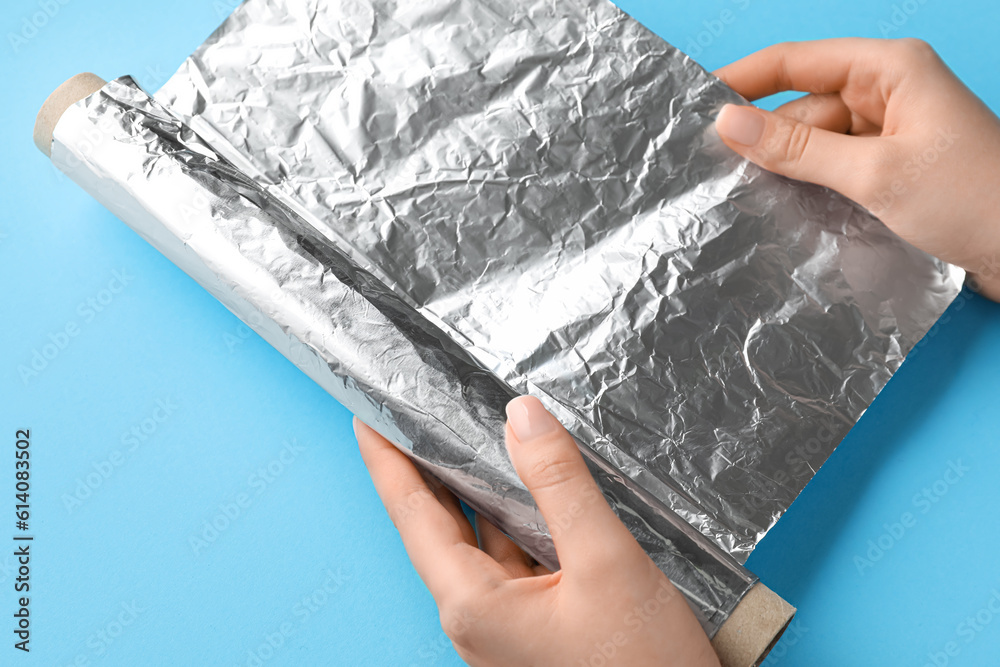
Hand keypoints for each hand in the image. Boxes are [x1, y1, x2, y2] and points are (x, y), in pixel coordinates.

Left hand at [355, 396, 719, 666]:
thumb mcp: (606, 561)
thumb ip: (560, 484)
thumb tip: (521, 417)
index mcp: (473, 604)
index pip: (413, 513)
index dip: (387, 460)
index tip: (369, 418)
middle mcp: (476, 619)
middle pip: (437, 527)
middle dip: (423, 468)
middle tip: (414, 414)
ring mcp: (503, 629)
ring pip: (477, 544)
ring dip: (472, 493)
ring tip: (466, 437)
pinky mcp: (531, 632)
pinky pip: (509, 564)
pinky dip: (510, 522)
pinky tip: (525, 493)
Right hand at [713, 38, 999, 300]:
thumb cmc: (971, 199)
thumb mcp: (873, 172)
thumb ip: (797, 149)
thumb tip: (728, 124)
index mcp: (889, 69)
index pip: (796, 61)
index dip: (743, 80)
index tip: (694, 103)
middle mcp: (887, 92)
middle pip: (802, 106)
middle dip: (762, 136)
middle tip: (712, 169)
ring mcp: (890, 132)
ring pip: (815, 141)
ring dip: (787, 168)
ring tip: (745, 197)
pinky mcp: (891, 168)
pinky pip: (834, 167)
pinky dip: (810, 185)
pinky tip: (784, 206)